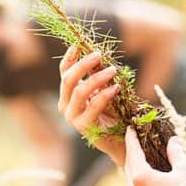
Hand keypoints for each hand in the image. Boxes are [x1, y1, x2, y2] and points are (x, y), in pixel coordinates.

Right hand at [59, 46, 124, 164]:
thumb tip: (97, 56)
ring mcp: (72, 117)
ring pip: (79, 91)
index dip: (69, 58)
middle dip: (83, 64)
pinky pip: (93, 106)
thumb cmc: (114, 113)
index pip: (64, 72)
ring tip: (113, 70)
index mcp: (67, 95)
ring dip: (96, 78)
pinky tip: (116, 88)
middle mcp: (65, 105)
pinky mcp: (83, 127)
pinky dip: (105, 95)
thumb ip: (98, 75)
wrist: (120, 140)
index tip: (79, 44)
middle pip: (68, 79)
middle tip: (98, 55)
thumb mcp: (105, 89)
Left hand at [123, 127, 185, 185]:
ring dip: (135, 168)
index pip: (133, 152)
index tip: (129, 129)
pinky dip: (140, 183)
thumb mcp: (183, 171)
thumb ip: (175, 153)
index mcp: (141, 177)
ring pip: (131, 180)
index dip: (131, 139)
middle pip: (129, 166)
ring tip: (142, 160)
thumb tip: (173, 140)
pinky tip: (149, 180)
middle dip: (132, 153)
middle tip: (135, 141)